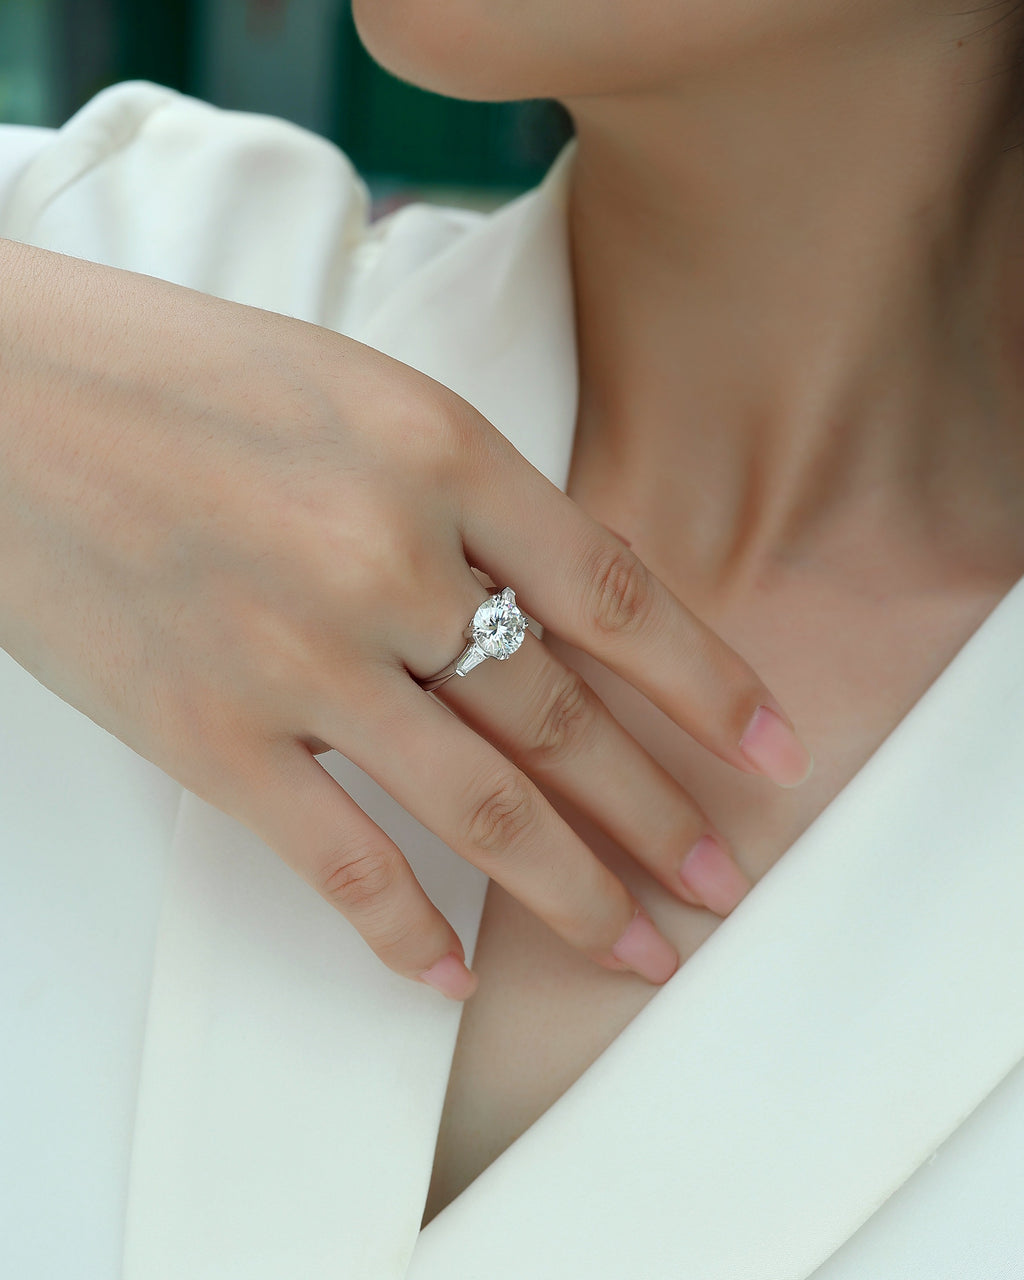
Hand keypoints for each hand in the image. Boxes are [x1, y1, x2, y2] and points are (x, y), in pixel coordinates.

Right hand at [0, 238, 811, 1000]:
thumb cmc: (179, 377)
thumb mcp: (359, 394)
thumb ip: (468, 495)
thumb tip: (561, 603)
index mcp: (439, 453)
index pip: (615, 592)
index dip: (707, 683)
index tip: (770, 749)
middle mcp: (388, 560)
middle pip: (563, 717)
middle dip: (660, 811)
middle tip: (723, 878)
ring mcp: (300, 658)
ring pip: (478, 803)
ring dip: (573, 890)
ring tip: (640, 945)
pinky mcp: (210, 735)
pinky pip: (338, 858)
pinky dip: (404, 929)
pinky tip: (452, 975)